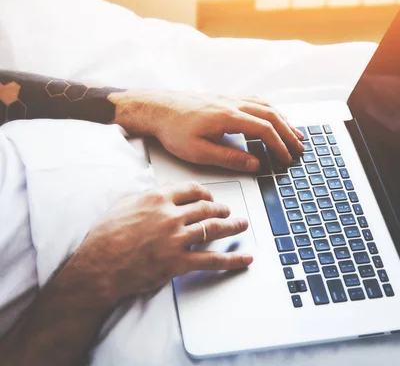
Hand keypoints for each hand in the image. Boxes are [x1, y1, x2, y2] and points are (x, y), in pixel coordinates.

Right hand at [67, 181, 252, 304]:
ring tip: (241, 225)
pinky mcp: (179, 262)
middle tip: (227, 211)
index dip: (206, 193)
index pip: (192, 190)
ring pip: (214, 228)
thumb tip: (161, 191)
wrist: (97, 266)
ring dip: (233, 226)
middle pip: (207, 207)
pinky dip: (233, 259)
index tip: (210, 197)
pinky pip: (213, 260)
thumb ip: (147, 196)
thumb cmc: (106, 236)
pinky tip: (245, 258)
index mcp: (158, 198)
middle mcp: (171, 215)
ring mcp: (177, 239)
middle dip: (222, 208)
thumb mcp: (124, 204)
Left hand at [110, 90, 304, 170]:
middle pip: (271, 115)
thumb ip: (230, 158)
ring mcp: (229, 98)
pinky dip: (270, 110)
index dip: (279, 145)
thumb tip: (255, 165)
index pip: (264, 129)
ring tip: (294, 133)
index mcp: (228, 117)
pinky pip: (255, 101)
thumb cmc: (173, 131)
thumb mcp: (199, 152)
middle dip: (288, 132)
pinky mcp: (224, 98)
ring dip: (283, 119)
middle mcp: (233, 104)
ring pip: (265, 105)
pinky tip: (273, 117)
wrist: (155, 108)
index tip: (287, 159)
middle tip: (300, 148)